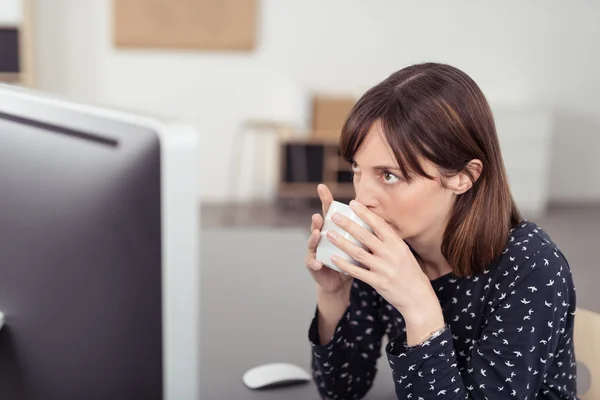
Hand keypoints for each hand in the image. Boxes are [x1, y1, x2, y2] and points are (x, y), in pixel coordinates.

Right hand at [304, 184, 352, 294]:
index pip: (329, 213)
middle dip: (317, 220)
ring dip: (313, 238)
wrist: (339, 281)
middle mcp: (321, 238)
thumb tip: (376, 214)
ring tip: (316, 233)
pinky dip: (315, 262)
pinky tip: (317, 262)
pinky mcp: (313, 265)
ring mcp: (315, 251)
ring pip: (312, 243)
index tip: (322, 187)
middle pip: (318, 225)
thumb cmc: (350, 260)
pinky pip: (312, 263)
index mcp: (332, 230)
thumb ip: (362, 231)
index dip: (325, 200)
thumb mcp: (357, 244)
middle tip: (318, 215)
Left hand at [326, 200, 442, 328]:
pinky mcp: (378, 282)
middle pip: (366, 236)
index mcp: (398, 245)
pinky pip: (357, 272)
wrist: (419, 298)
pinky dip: (344, 264)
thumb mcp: (404, 253)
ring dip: (342, 243)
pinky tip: (333, 258)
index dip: (365, 213)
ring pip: (359, 253)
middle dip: (348, 225)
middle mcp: (392, 254)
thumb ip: (390, 242)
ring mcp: (385, 269)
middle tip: (334, 216)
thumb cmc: (409, 273)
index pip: (379, 225)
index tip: (352, 203)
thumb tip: (375, 225)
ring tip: (330, 234)